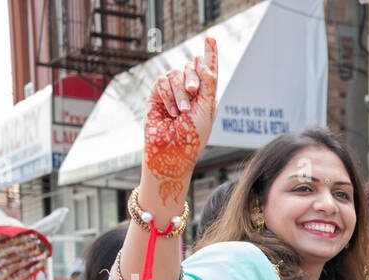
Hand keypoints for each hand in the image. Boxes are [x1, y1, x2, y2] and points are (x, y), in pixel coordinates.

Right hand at [144, 37, 218, 205]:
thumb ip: (207, 83)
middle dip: (192, 77)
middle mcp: (189, 92)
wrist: (172, 152)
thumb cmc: (193, 136)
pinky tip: (170, 112)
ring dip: (179, 93)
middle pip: (190, 68)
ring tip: (181, 112)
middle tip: (192, 92)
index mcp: (206, 96)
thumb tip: (202, 61)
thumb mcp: (206, 108)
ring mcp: (172, 93)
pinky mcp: (156, 96)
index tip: (211, 38)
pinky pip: (161, 82)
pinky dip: (167, 96)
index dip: (209, 55)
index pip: (208, 71)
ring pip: (175, 74)